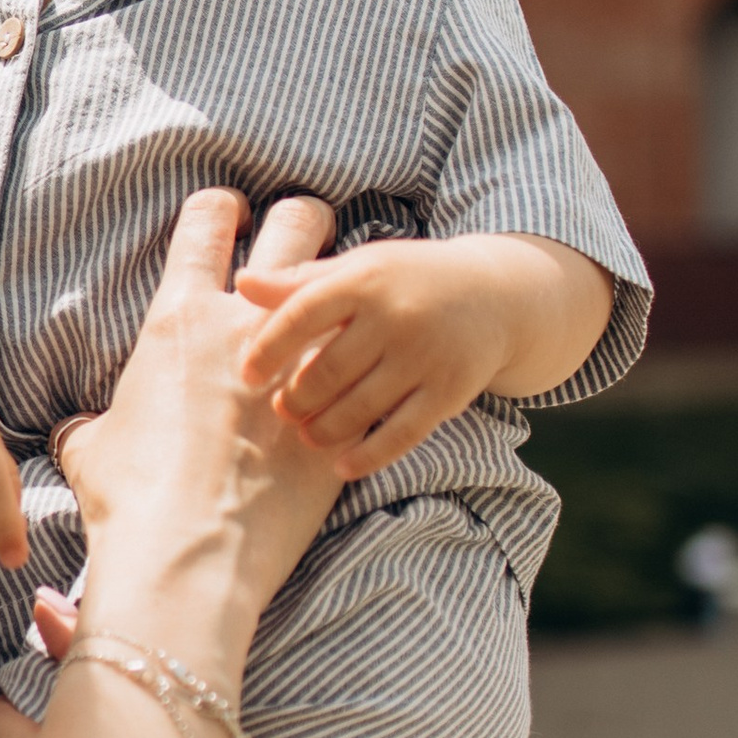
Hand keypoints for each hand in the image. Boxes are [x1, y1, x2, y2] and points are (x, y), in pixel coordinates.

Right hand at [54, 193, 346, 637]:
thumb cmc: (130, 501)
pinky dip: (365, 369)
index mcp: (179, 317)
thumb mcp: (91, 450)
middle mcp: (246, 325)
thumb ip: (94, 424)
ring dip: (343, 298)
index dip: (219, 211)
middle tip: (299, 252)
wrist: (188, 558)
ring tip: (341, 312)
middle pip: (297, 228)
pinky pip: (368, 369)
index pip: (206, 222)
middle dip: (302, 226)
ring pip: (348, 290)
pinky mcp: (341, 414)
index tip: (227, 218)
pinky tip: (364, 381)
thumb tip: (79, 432)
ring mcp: (302, 366)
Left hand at [237, 231, 610, 481]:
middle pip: (329, 369)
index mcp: (365, 279)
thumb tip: (242, 283)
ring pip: (361, 406)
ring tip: (307, 435)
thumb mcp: (358, 269)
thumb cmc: (407, 281)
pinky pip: (402, 432)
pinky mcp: (449, 391)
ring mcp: (425, 356)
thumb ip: (300, 281)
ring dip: (325, 428)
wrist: (496, 295)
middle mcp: (396, 316)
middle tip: (282, 411)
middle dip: (298, 397)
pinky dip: (369, 455)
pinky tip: (341, 468)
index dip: (269, 348)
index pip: (303, 314)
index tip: (247, 375)